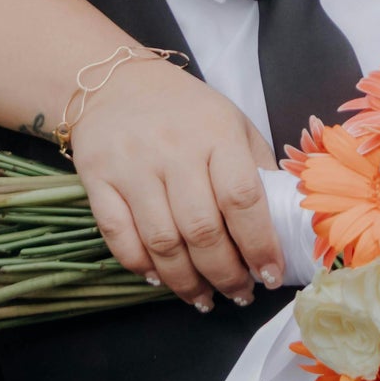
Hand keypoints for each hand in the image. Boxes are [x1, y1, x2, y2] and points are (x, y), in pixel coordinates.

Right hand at [69, 60, 281, 311]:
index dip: (260, 245)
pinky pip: (119, 238)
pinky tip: (161, 278)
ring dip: (186, 281)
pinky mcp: (97, 180)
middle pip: (202, 230)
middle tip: (239, 294)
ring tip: (205, 298)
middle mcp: (173, 151)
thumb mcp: (233, 124)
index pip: (243, 199)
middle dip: (225, 274)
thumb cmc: (186, 110)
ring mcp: (132, 166)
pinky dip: (142, 266)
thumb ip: (258, 169)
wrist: (114, 82)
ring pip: (161, 242)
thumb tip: (282, 225)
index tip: (270, 275)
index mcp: (216, 134)